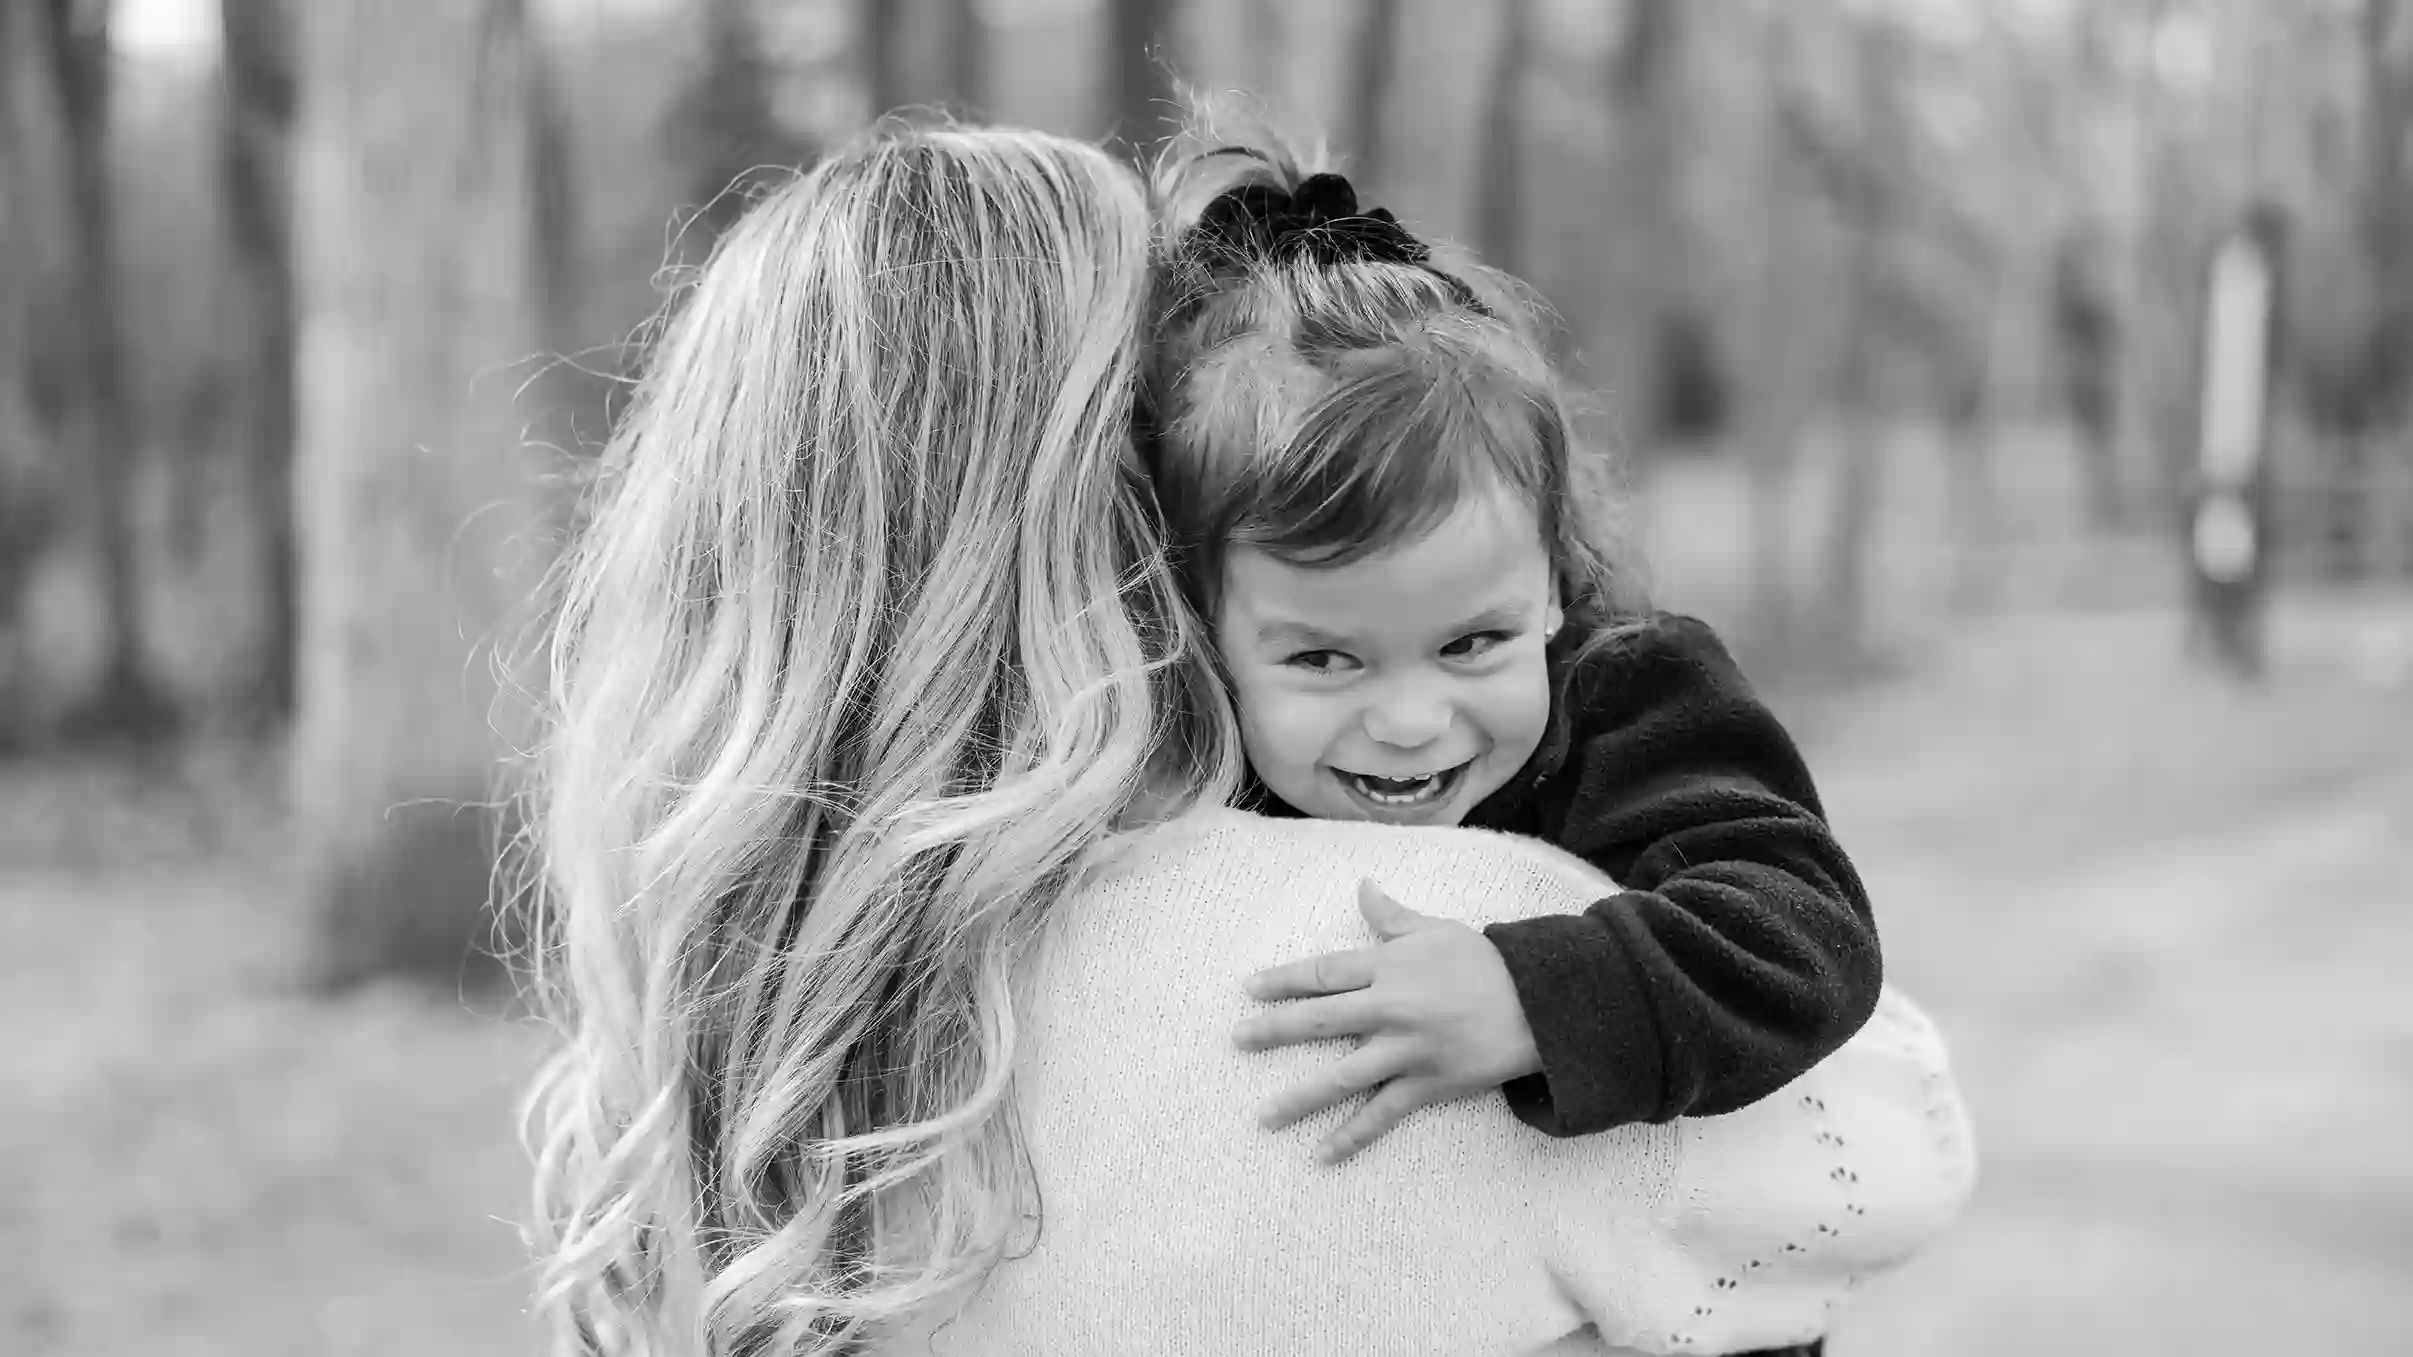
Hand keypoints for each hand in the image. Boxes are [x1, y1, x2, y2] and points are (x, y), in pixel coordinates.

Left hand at [1233, 879, 1541, 1164]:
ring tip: (1264, 1117)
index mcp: (1388, 966)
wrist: (1539, 1003)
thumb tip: (1363, 886)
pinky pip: (1382, 1115)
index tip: (1248, 989)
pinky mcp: (1428, 1084)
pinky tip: (1321, 1156)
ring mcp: (1407, 1050)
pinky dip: (1352, 1137)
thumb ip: (1392, 916)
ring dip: (1300, 1098)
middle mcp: (1391, 1007)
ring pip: (1343, 1077)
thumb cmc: (1485, 961)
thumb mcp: (1436, 930)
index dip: (1283, 981)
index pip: (1323, 973)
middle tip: (1237, 1041)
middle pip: (1320, 1019)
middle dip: (1274, 1031)